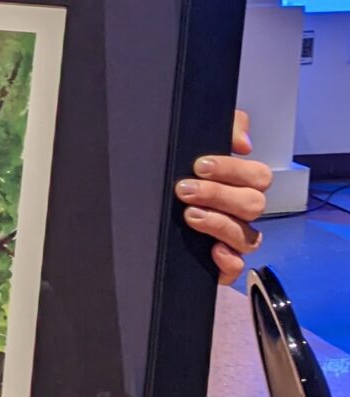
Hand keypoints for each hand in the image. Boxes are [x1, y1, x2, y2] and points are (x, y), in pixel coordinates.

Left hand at [175, 108, 270, 284]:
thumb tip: (243, 142)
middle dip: (219, 195)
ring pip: (248, 237)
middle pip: (254, 205)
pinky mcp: (221, 264)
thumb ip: (227, 128)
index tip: (199, 166)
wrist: (137, 217)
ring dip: (220, 223)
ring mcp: (233, 240)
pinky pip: (237, 268)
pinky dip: (229, 261)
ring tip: (189, 215)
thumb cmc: (177, 176)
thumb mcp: (196, 143)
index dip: (232, 170)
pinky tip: (213, 251)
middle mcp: (241, 212)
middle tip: (185, 189)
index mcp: (241, 184)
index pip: (257, 176)